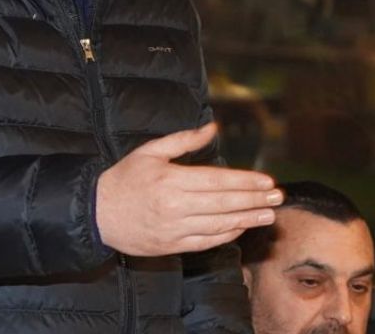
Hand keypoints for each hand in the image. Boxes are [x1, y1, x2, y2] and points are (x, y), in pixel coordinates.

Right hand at [95, 122, 280, 256]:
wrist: (97, 214)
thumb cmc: (124, 178)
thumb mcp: (150, 152)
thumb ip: (183, 140)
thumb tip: (212, 128)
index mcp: (171, 180)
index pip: (217, 181)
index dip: (245, 181)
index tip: (267, 181)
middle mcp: (175, 206)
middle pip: (223, 203)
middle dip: (254, 200)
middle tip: (277, 197)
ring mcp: (174, 229)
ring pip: (219, 225)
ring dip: (247, 219)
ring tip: (268, 215)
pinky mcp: (171, 245)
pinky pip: (206, 242)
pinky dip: (226, 235)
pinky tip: (242, 227)